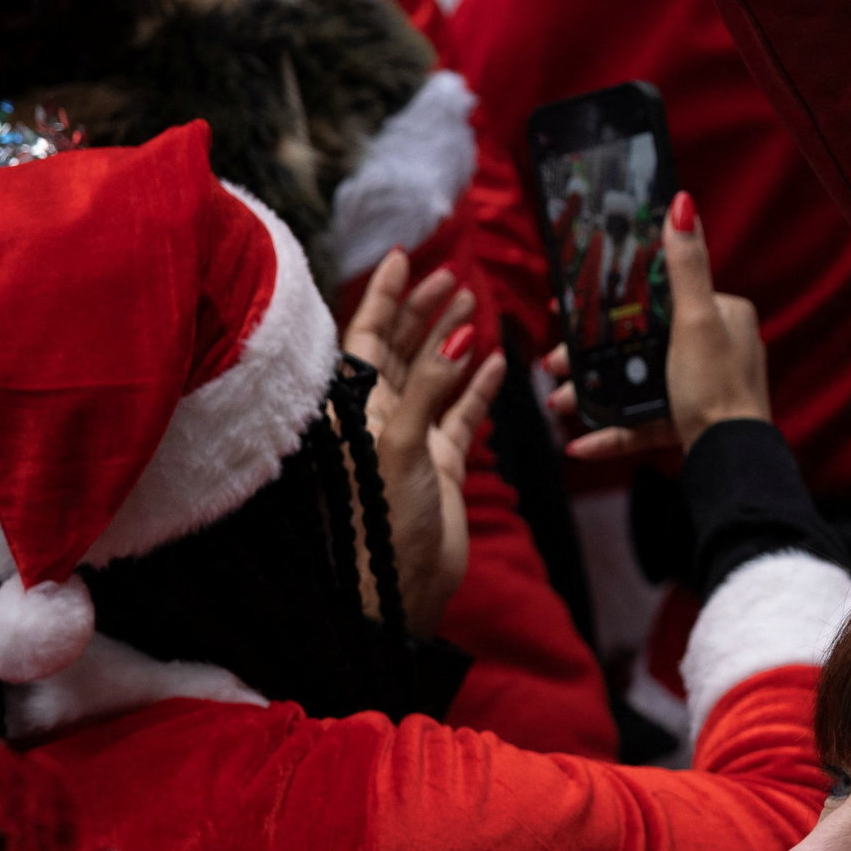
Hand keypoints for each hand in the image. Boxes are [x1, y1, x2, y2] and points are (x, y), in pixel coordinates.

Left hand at [343, 251, 504, 635]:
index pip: (366, 338)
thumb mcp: (398, 448)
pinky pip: (461, 413)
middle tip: (451, 277)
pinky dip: (478, 386)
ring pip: (433, 375)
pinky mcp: (440, 463)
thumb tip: (456, 339)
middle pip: (401, 350)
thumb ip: (428, 391)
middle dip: (423, 310)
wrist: (400, 592)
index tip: (402, 258)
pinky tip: (496, 360)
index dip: (383, 297)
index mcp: (353, 410)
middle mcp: (378, 418)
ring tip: (474, 304)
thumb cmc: (379, 525)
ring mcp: (410, 439)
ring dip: (451, 340)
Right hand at [555, 190, 770, 459]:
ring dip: (592, 394)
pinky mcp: (689, 421)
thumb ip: (685, 266)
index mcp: (723, 314)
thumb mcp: (696, 320)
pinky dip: (611, 431)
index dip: (612, 300)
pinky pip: (642, 422)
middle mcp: (716, 345)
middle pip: (638, 341)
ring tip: (558, 401)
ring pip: (634, 381)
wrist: (728, 460)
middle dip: (590, 356)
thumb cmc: (717, 388)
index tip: (570, 308)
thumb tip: (683, 205)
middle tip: (556, 362)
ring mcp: (700, 385)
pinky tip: (580, 445)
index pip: (659, 294)